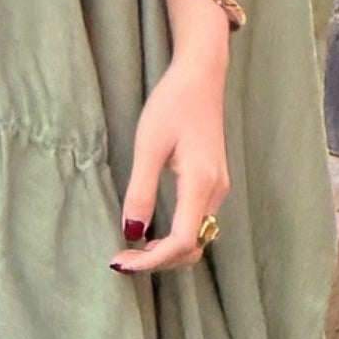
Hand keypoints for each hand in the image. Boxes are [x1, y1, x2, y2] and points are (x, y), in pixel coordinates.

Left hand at [114, 42, 230, 275]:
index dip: (151, 260)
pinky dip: (175, 237)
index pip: (181, 241)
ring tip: (132, 249)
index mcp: (200, 183)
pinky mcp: (214, 182)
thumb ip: (140, 191)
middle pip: (192, 247)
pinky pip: (197, 223)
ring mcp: (218, 188)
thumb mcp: (148, 146)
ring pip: (196, 238)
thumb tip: (131, 233)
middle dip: (157, 261)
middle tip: (121, 259)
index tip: (120, 262)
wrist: (201, 76)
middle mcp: (216, 191)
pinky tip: (152, 232)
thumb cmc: (172, 104)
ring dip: (166, 251)